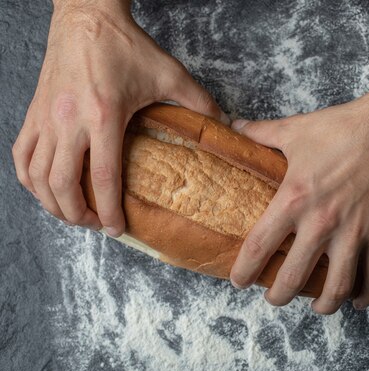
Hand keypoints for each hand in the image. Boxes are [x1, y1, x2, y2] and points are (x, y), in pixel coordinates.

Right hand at [12, 0, 227, 235]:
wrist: (86, 16)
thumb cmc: (125, 45)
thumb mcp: (170, 73)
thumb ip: (199, 101)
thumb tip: (224, 124)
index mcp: (104, 116)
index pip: (102, 177)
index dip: (109, 210)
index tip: (117, 229)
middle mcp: (69, 121)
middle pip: (62, 185)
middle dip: (78, 215)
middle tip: (97, 224)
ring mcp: (47, 118)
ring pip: (37, 176)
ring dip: (52, 203)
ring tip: (73, 214)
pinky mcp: (35, 112)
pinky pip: (21, 154)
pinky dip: (29, 179)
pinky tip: (44, 189)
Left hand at [228, 88, 368, 313]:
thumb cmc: (342, 128)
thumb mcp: (295, 130)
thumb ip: (261, 133)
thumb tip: (233, 126)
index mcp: (294, 200)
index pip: (259, 246)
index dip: (245, 270)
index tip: (239, 281)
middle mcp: (322, 223)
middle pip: (294, 277)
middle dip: (279, 295)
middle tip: (274, 297)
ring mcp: (354, 232)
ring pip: (337, 287)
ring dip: (324, 305)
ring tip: (316, 307)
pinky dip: (366, 295)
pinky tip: (357, 301)